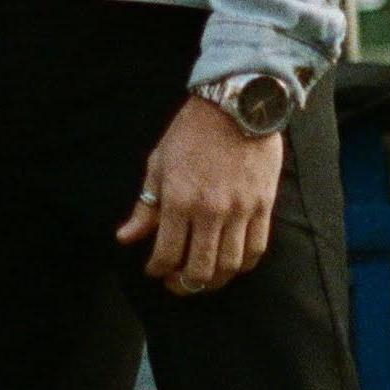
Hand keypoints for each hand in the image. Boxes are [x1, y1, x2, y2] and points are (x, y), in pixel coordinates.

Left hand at [118, 95, 283, 295]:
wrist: (237, 106)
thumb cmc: (192, 132)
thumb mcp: (159, 164)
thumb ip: (145, 206)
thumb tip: (126, 238)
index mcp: (179, 200)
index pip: (166, 254)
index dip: (157, 270)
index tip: (154, 270)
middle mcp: (210, 211)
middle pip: (200, 269)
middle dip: (184, 284)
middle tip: (176, 282)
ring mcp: (240, 210)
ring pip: (229, 266)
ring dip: (214, 280)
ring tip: (204, 278)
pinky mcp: (263, 206)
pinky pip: (256, 249)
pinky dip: (243, 265)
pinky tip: (231, 264)